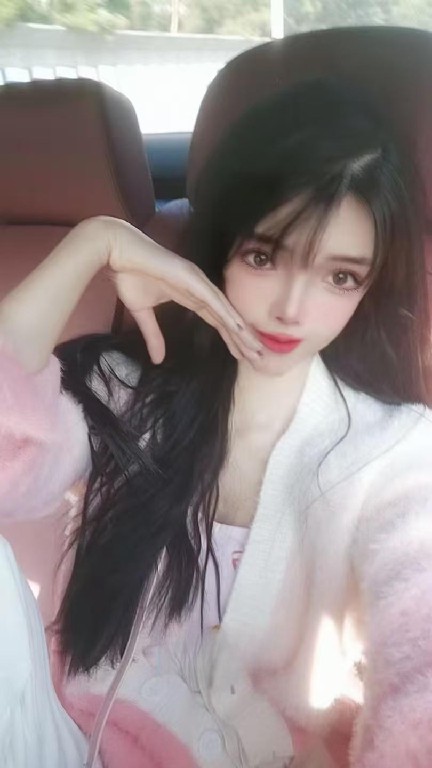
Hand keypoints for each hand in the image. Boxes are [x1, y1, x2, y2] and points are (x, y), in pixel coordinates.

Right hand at [103, 217, 262, 363]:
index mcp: (190, 296)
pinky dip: (226, 313)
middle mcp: (199, 288)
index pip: (216, 320)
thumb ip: (153, 336)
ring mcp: (197, 281)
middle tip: (259, 358)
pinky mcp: (190, 277)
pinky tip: (239, 328)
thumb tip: (158, 360)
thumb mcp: (142, 314)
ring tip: (256, 348)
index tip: (243, 354)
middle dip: (242, 339)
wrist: (115, 251)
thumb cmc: (128, 275)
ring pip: (224, 310)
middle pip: (226, 318)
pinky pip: (212, 299)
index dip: (230, 338)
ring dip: (241, 330)